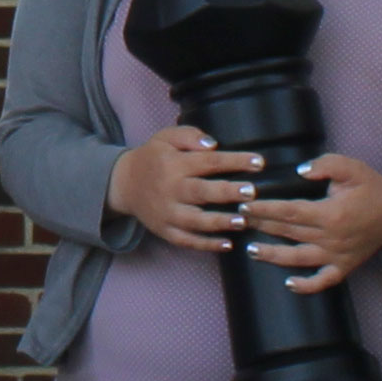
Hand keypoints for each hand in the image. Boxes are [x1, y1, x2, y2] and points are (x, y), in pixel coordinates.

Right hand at [107, 123, 253, 255]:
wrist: (123, 184)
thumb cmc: (153, 158)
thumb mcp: (166, 138)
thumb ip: (189, 136)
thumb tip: (213, 144)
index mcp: (174, 164)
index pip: (208, 162)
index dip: (234, 161)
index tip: (258, 162)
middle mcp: (170, 189)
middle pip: (202, 192)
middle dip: (228, 192)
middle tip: (252, 192)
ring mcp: (167, 213)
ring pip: (195, 221)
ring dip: (220, 222)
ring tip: (242, 221)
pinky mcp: (165, 230)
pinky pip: (187, 240)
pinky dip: (206, 245)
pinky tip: (227, 244)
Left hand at [236, 154, 381, 294]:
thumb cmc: (372, 188)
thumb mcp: (352, 168)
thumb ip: (326, 165)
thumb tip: (300, 171)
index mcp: (331, 213)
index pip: (289, 212)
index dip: (265, 209)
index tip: (245, 204)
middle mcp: (331, 238)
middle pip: (288, 233)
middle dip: (261, 225)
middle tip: (238, 220)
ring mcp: (337, 255)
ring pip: (298, 259)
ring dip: (273, 256)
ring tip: (251, 250)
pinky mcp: (344, 267)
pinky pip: (323, 281)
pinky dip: (307, 286)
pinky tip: (289, 284)